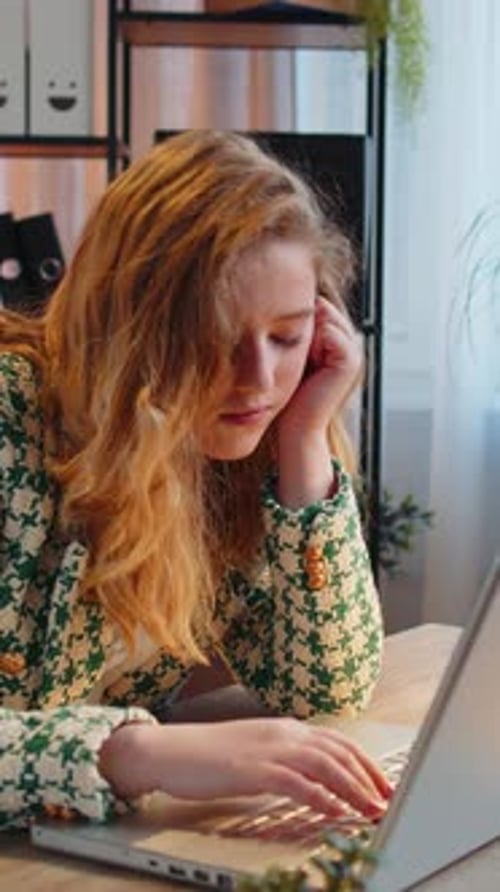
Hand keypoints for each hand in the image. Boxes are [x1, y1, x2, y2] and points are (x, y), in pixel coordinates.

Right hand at [100, 717, 391, 819]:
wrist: (168, 750)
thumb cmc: (207, 755)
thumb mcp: (253, 751)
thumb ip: (283, 759)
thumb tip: (311, 780)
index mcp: (285, 728)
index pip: (337, 742)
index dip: (365, 763)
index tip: (383, 783)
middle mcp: (283, 733)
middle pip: (339, 751)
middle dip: (368, 777)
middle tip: (388, 800)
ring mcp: (269, 749)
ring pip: (325, 765)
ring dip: (353, 789)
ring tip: (371, 809)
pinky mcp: (253, 770)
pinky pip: (297, 783)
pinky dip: (321, 797)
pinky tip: (335, 811)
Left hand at [275, 298, 362, 507]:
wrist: (297, 427)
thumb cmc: (288, 396)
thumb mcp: (292, 358)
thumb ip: (296, 334)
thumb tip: (282, 304)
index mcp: (339, 345)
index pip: (320, 308)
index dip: (299, 315)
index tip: (280, 331)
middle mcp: (351, 347)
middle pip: (324, 309)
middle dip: (303, 319)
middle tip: (286, 341)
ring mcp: (354, 354)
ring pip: (327, 317)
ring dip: (306, 329)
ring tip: (295, 353)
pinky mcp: (349, 362)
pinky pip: (329, 332)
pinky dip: (312, 339)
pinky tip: (302, 357)